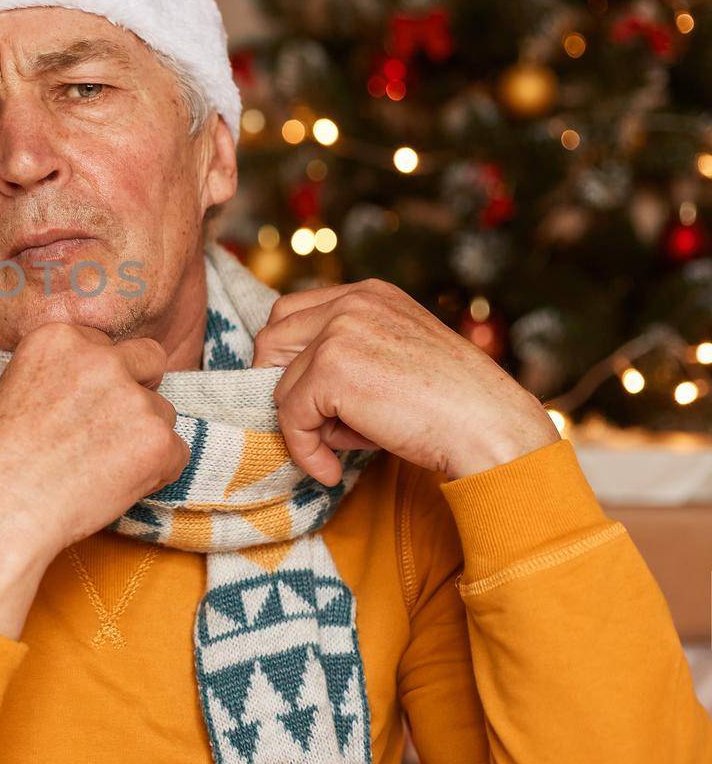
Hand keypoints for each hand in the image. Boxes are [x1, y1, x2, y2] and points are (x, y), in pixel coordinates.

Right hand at [0, 323, 188, 636]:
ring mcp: (134, 398)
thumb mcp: (13, 388)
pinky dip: (157, 473)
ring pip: (163, 413)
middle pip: (150, 360)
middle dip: (138, 389)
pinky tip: (116, 487)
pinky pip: (178, 454)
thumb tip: (89, 391)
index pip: (107, 345)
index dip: (100, 378)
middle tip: (109, 430)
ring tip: (100, 469)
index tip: (82, 407)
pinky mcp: (157, 441)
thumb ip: (59, 375)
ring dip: (143, 437)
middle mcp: (103, 357)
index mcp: (62, 336)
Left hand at [251, 279, 559, 484]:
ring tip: (341, 447)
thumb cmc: (451, 409)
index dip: (287, 361)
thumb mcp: (393, 361)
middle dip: (283, 386)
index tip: (306, 400)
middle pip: (272, 338)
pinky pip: (289, 415)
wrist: (492, 429)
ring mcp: (340, 331)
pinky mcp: (332, 368)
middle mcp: (352, 302)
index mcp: (369, 294)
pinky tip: (330, 469)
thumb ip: (347, 359)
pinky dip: (304, 449)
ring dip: (302, 423)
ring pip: (278, 382)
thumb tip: (288, 391)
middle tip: (312, 425)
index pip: (292, 314)